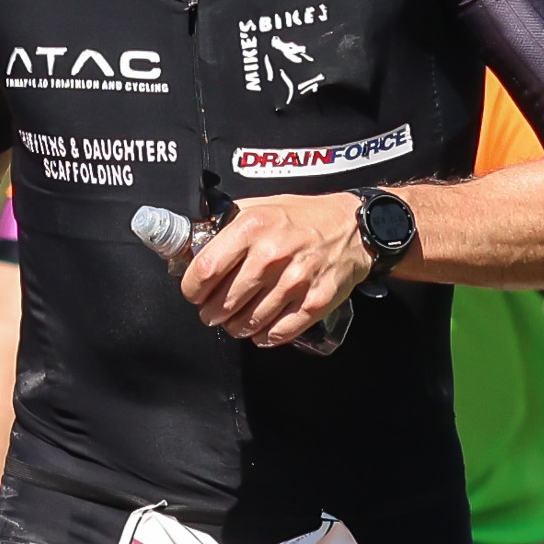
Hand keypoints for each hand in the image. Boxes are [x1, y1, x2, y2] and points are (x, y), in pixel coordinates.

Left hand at [181, 194, 372, 345]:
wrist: (351, 226)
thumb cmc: (302, 217)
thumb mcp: (258, 207)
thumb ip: (224, 227)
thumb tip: (191, 251)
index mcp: (252, 227)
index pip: (205, 270)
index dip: (192, 289)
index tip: (194, 294)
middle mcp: (272, 254)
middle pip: (223, 302)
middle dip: (211, 313)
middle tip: (213, 312)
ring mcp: (295, 280)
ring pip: (248, 323)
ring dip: (236, 327)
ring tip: (237, 320)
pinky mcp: (314, 302)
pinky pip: (277, 332)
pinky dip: (264, 336)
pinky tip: (261, 329)